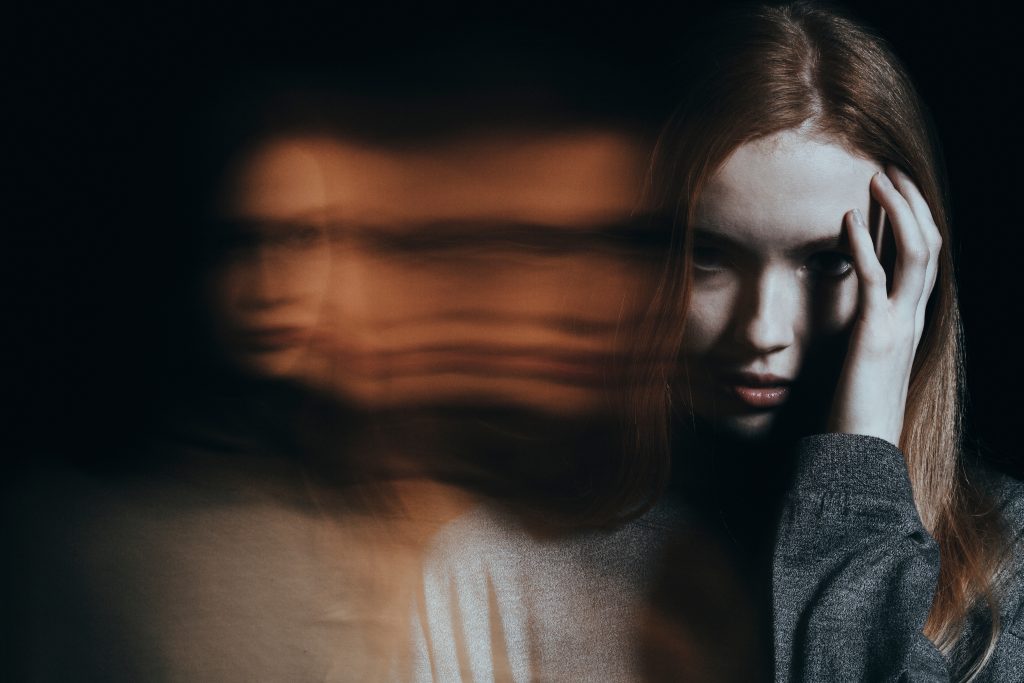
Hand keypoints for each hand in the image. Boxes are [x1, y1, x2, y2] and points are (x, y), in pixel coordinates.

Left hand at [827, 167, 941, 444]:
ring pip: (915, 254)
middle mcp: (913, 316)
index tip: (894, 189)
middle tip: (891, 169)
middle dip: (913, 203)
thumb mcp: (866, 357)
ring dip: (897, 212)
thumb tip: (854, 306)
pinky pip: (873, 280)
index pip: (924, 257)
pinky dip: (863, 246)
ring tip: (878, 178)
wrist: (861, 447)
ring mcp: (899, 324)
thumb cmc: (857, 405)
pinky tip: (846, 220)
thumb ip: (867, 327)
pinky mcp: (875, 335)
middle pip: (929, 245)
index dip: (914, 219)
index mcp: (911, 319)